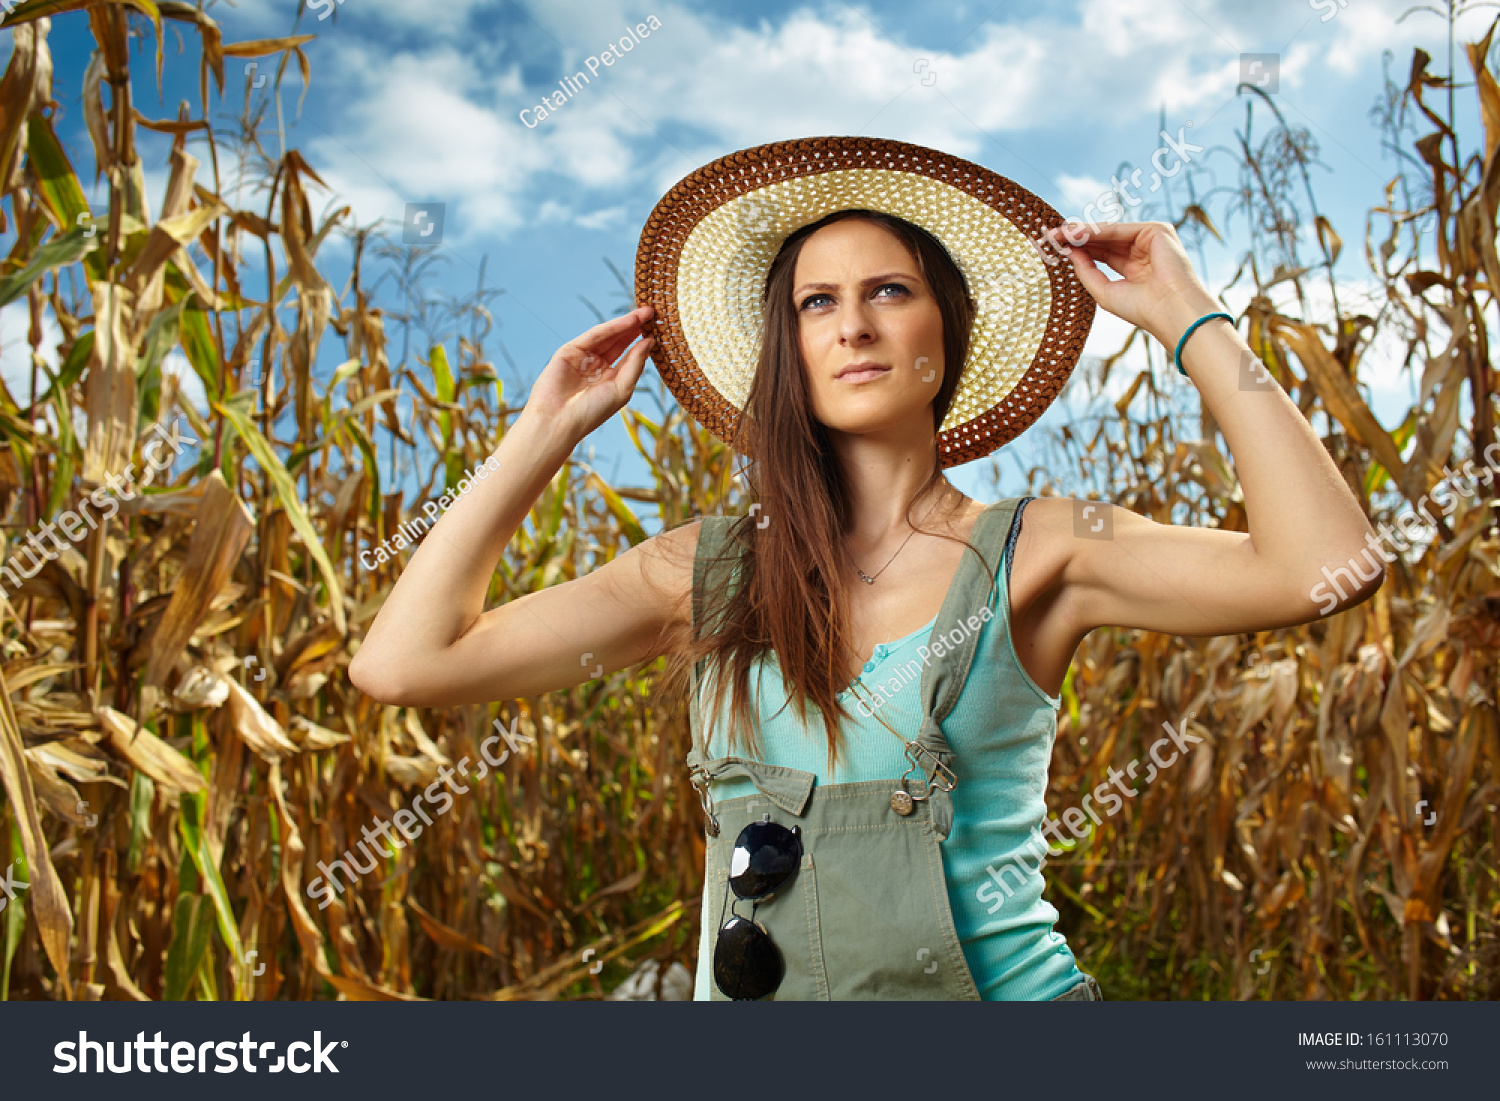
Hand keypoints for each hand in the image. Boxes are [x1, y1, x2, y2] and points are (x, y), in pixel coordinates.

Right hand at [525, 306, 654, 439]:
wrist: (559, 421)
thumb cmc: (591, 412)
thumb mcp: (622, 388)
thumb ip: (635, 363)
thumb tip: (650, 341)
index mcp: (610, 380)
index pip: (629, 356)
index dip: (644, 343)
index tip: (661, 330)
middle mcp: (597, 367)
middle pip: (620, 342)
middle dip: (636, 328)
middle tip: (654, 314)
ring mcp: (583, 357)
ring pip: (608, 336)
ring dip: (627, 323)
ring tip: (646, 313)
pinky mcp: (570, 350)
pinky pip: (594, 335)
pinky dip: (612, 327)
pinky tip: (629, 321)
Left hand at [1044, 222, 1219, 348]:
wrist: (1170, 311)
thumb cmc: (1142, 309)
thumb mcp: (1105, 291)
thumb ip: (1087, 271)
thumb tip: (1069, 252)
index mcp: (1134, 269)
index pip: (1101, 254)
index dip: (1078, 249)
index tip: (1053, 248)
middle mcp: (1143, 252)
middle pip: (1102, 240)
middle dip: (1075, 238)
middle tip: (1049, 236)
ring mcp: (1151, 239)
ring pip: (1109, 233)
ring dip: (1081, 232)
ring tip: (1056, 234)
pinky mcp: (1157, 230)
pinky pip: (1119, 229)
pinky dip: (1096, 230)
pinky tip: (1075, 233)